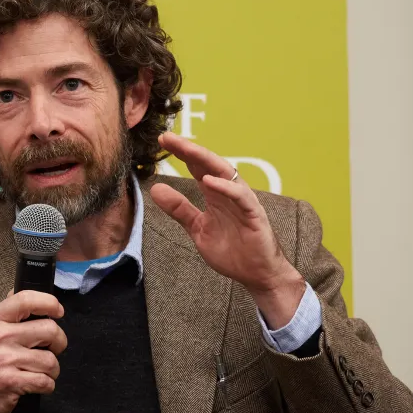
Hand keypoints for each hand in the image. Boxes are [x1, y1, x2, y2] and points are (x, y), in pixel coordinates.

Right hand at [0, 290, 67, 412]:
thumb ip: (6, 312)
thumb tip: (21, 292)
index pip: (26, 300)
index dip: (49, 302)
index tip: (58, 311)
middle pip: (49, 330)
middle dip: (58, 342)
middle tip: (51, 349)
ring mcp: (4, 360)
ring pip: (50, 360)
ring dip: (51, 370)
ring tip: (38, 370)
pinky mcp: (11, 382)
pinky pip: (46, 381)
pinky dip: (46, 385)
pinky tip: (35, 383)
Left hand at [150, 132, 305, 327]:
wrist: (256, 274)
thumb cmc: (232, 251)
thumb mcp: (197, 229)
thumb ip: (179, 209)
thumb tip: (156, 189)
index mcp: (215, 195)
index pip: (196, 168)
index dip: (181, 153)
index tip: (162, 140)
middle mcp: (228, 193)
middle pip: (208, 164)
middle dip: (189, 150)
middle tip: (168, 137)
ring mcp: (242, 202)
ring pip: (225, 174)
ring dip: (206, 160)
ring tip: (186, 149)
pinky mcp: (254, 214)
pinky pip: (241, 196)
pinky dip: (225, 188)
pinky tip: (208, 181)